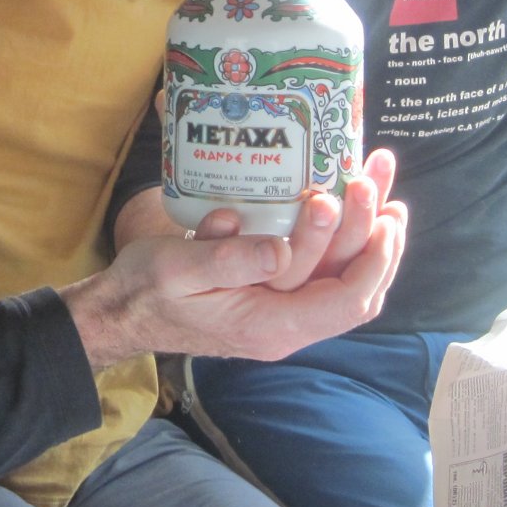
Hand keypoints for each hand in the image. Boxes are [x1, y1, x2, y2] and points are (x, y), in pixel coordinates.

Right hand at [64, 158, 405, 367]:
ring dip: (367, 236)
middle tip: (374, 179)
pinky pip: (324, 276)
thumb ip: (228, 260)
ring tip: (382, 191)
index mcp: (268, 326)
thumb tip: (281, 250)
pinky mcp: (274, 296)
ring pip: (344, 281)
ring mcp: (282, 313)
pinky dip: (345, 245)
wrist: (124, 312)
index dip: (372, 260)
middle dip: (376, 235)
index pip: (345, 302)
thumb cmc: (147, 289)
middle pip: (354, 288)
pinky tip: (350, 211)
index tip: (381, 213)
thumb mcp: (178, 269)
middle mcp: (285, 326)